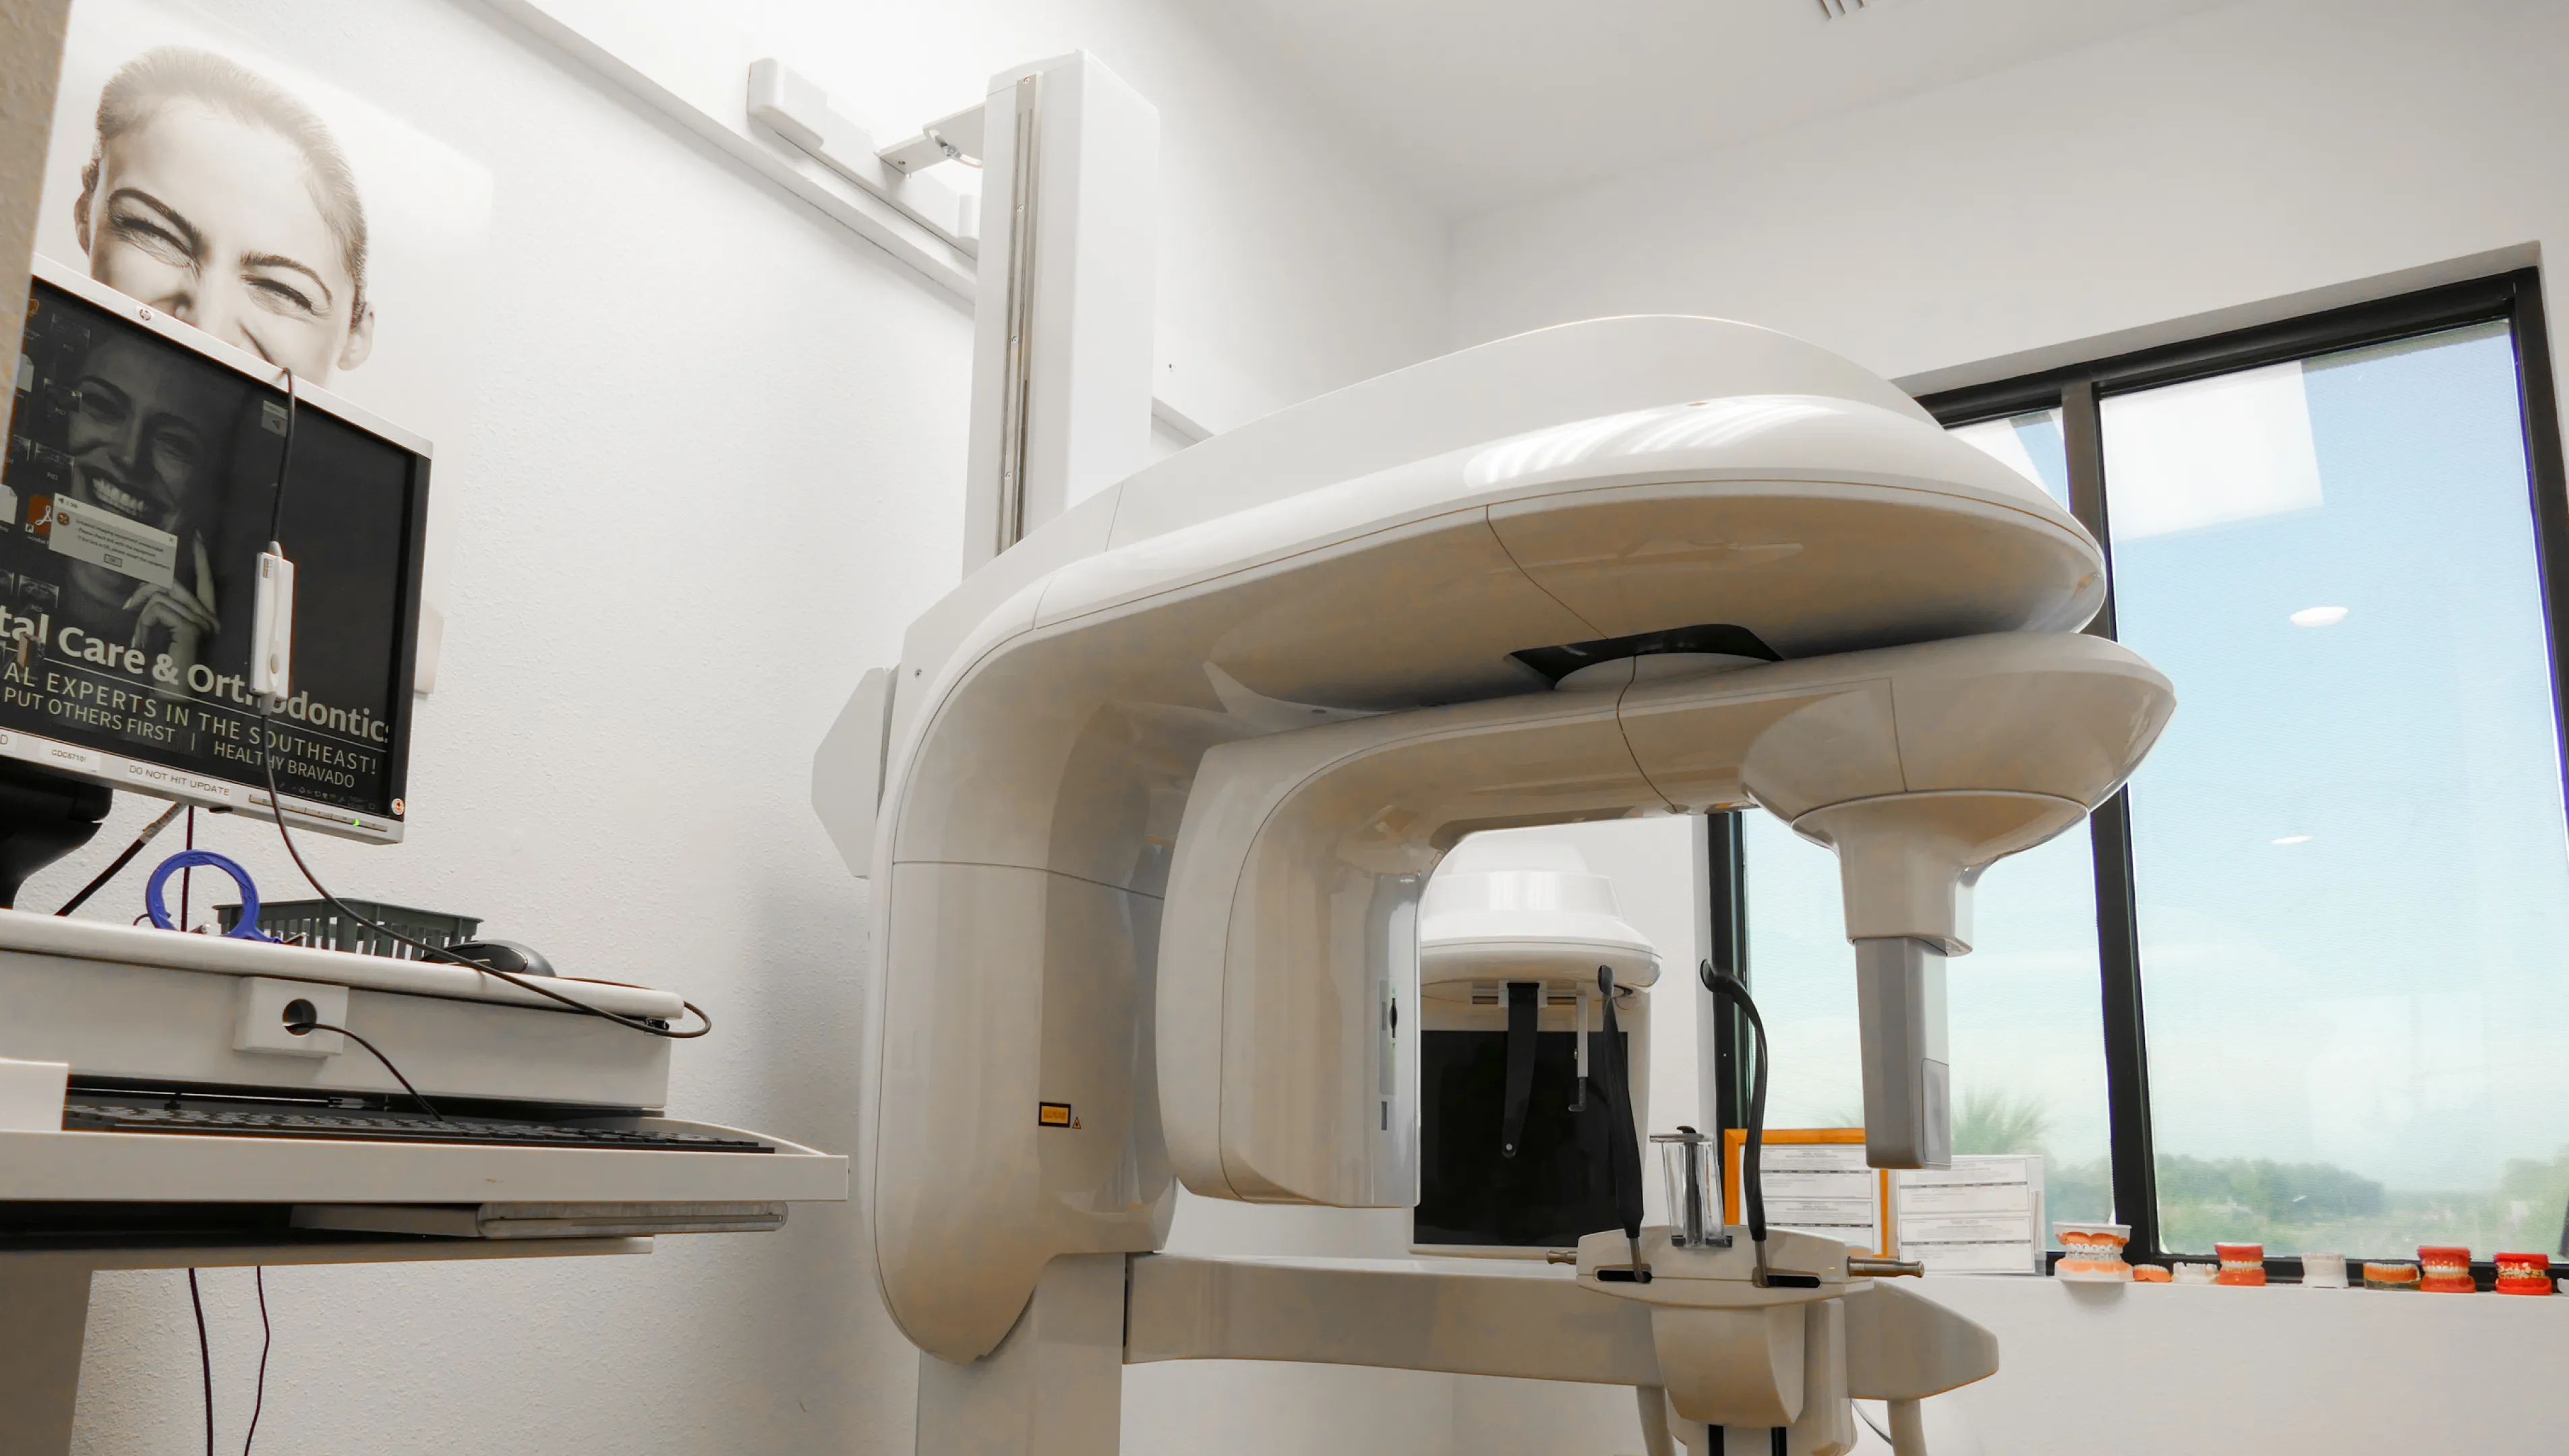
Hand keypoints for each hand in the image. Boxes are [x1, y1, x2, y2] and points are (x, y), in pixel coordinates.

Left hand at [127, 537, 218, 680]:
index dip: (200, 559)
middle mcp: (209, 618)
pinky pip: (156, 609)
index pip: (205, 583)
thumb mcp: (161, 636)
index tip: (196, 538)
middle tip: (126, 608)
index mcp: (206, 620)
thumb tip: (151, 589)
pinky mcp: (189, 628)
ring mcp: (202, 622)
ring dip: (140, 616)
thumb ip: (161, 614)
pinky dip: (142, 624)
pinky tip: (142, 644)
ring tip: (137, 640)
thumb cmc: (164, 673)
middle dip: (144, 590)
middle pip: (173, 581)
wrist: (172, 697)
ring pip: (161, 594)